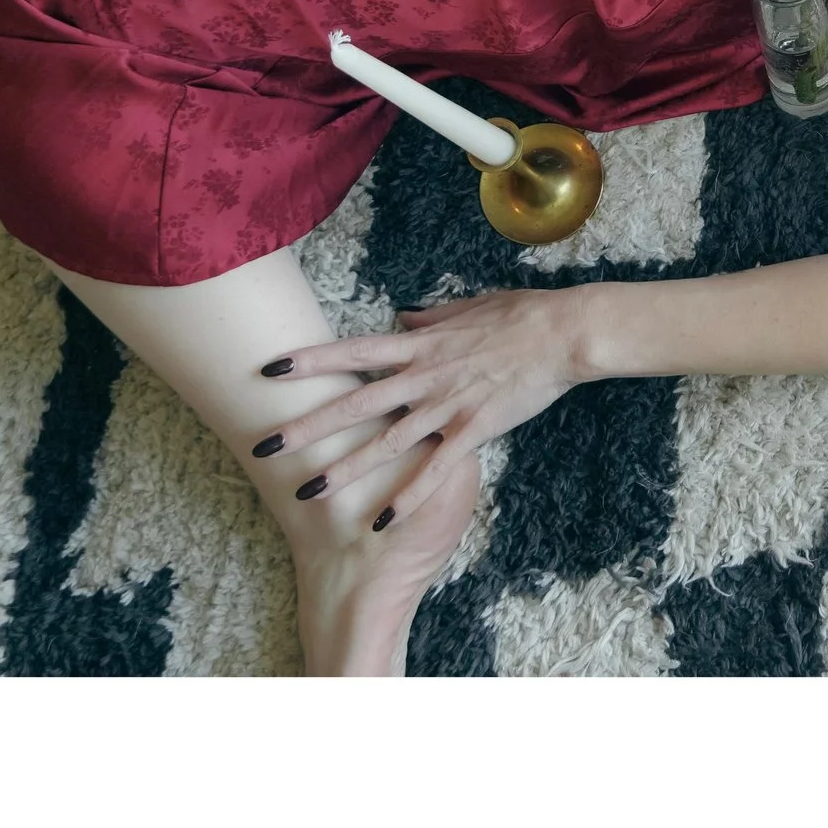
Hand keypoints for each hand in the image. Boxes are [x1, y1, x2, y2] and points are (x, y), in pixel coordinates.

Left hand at [255, 287, 591, 528]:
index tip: (270, 370)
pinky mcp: (474, 429)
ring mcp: (447, 404)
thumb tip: (403, 316)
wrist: (564, 332)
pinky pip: (434, 470)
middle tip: (263, 446)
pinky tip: (382, 520)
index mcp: (421, 344)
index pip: (354, 352)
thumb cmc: (523, 314)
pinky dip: (407, 496)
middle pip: (355, 404)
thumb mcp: (470, 307)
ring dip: (344, 469)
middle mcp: (425, 375)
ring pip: (385, 443)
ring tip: (306, 493)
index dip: (310, 361)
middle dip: (307, 426)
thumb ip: (431, 318)